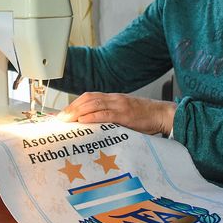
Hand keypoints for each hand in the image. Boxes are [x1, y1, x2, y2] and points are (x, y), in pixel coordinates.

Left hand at [57, 92, 175, 135]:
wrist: (162, 114)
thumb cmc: (144, 116)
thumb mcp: (124, 113)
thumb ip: (110, 115)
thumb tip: (92, 124)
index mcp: (112, 98)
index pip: (88, 97)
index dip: (74, 104)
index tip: (62, 113)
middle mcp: (114, 99)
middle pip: (87, 99)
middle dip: (71, 108)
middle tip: (59, 118)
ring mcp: (119, 105)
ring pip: (93, 104)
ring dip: (77, 112)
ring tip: (66, 120)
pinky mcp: (125, 115)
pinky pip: (106, 114)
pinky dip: (92, 117)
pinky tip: (82, 121)